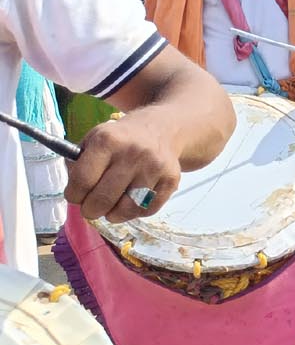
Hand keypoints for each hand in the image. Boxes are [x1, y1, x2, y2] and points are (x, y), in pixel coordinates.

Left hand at [65, 113, 183, 222]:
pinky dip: (134, 212)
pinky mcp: (171, 180)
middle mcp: (133, 153)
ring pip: (126, 209)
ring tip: (110, 207)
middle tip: (91, 207)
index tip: (75, 196)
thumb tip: (74, 193)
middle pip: (102, 200)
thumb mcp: (93, 140)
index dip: (73, 195)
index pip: (82, 181)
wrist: (160, 130)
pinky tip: (129, 203)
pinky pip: (147, 210)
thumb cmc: (119, 140)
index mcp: (108, 140)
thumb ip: (77, 165)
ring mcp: (154, 167)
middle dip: (90, 210)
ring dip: (113, 214)